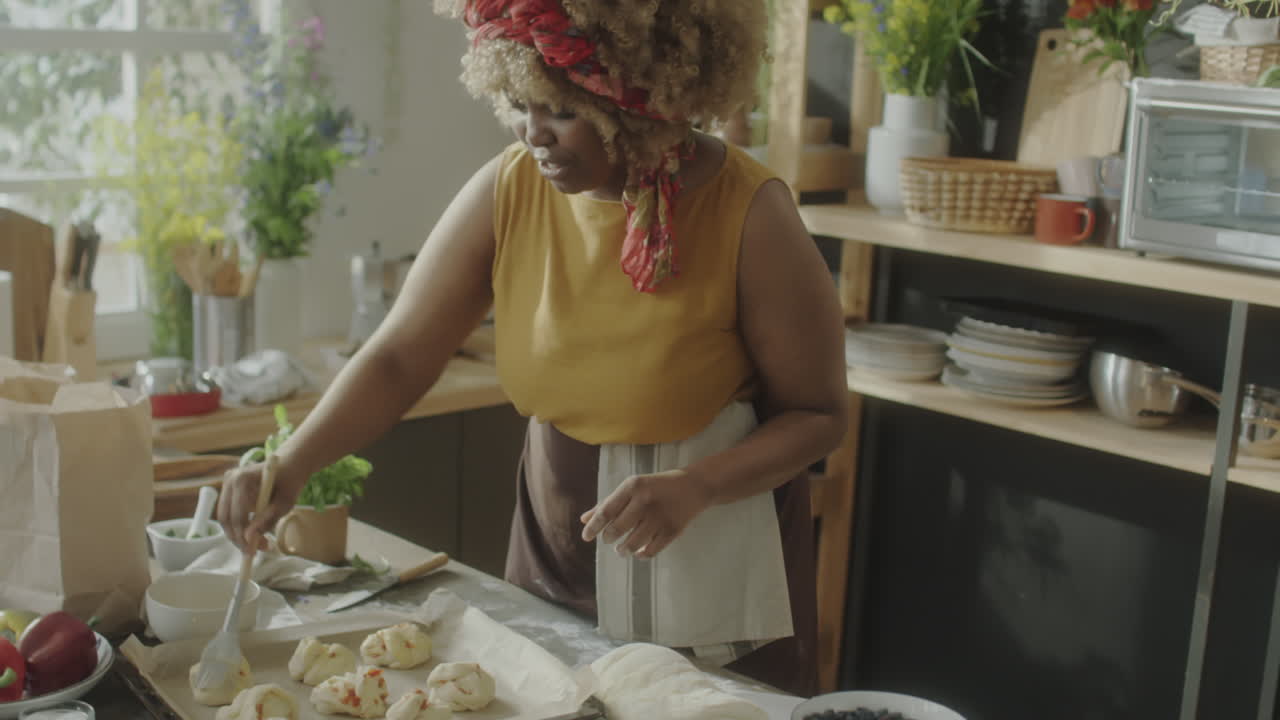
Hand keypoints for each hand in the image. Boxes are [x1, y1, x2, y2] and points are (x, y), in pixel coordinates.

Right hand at [215, 459, 302, 551]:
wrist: (290, 463)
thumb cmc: (290, 480)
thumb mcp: (285, 502)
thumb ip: (267, 519)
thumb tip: (249, 538)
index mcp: (242, 479)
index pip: (237, 515)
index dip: (243, 536)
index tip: (253, 551)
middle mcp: (230, 480)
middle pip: (226, 518)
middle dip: (238, 538)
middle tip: (253, 553)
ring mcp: (227, 484)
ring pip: (225, 518)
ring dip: (238, 535)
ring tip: (258, 545)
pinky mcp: (229, 491)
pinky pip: (229, 514)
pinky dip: (239, 527)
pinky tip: (253, 535)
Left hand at [580, 469, 714, 558]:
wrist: (694, 486)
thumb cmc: (656, 486)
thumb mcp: (632, 487)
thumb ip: (608, 503)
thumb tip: (584, 520)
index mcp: (633, 486)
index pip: (606, 511)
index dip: (593, 527)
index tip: (586, 537)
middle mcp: (645, 500)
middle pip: (617, 529)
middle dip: (608, 538)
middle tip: (608, 539)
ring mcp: (660, 517)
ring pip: (632, 544)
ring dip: (623, 550)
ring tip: (621, 549)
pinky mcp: (672, 531)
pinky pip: (650, 551)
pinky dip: (641, 555)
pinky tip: (639, 551)